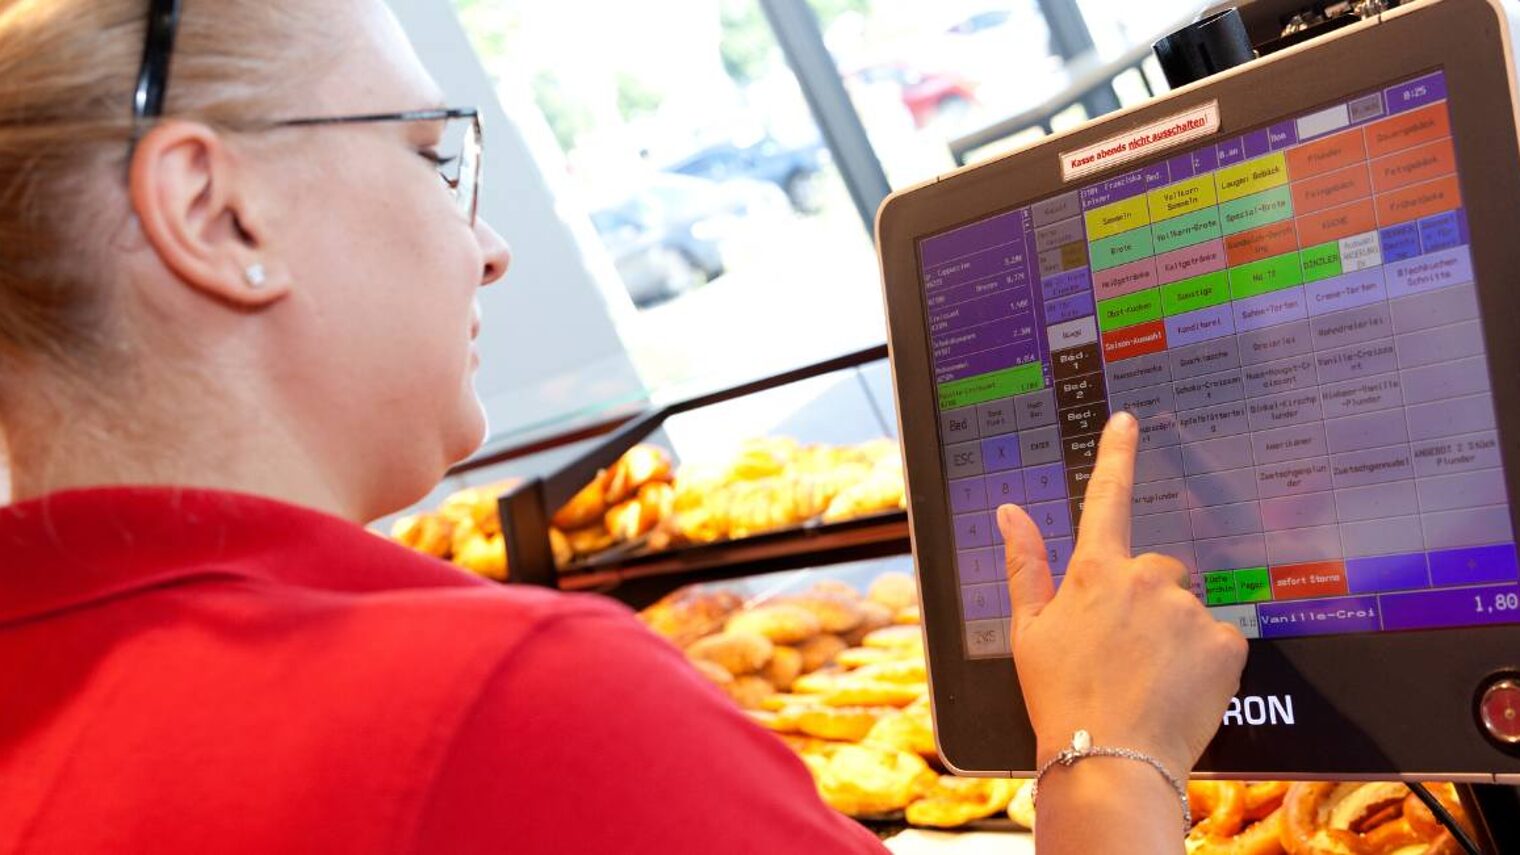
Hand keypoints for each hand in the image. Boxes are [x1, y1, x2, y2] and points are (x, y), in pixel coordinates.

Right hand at [997, 410, 1247, 778]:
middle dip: (1146, 600)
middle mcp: (1146, 579)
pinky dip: (1203, 663)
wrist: (1109, 759)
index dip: (1117, 455)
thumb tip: (1010, 512)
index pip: (1108, 497)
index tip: (1127, 423)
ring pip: (1186, 609)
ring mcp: (1189, 611)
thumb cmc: (1061, 698)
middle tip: (1123, 650)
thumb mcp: (1028, 631)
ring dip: (1174, 634)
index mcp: (1095, 571)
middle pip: (1156, 570)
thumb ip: (1025, 563)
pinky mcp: (1225, 644)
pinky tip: (1177, 689)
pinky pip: (1218, 641)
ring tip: (1148, 679)